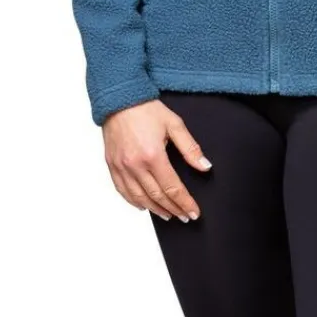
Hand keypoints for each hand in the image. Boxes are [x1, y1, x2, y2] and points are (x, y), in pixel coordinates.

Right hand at [102, 99, 212, 221]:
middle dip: (174, 209)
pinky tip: (144, 206)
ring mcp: (121, 167)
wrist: (119, 99)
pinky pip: (122, 190)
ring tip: (168, 215)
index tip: (194, 213)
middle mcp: (135, 165)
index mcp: (153, 155)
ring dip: (156, 210)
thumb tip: (205, 166)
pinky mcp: (112, 165)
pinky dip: (134, 202)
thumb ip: (190, 148)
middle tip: (185, 217)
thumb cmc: (146, 109)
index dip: (185, 203)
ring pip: (139, 198)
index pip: (173, 188)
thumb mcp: (174, 124)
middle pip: (157, 196)